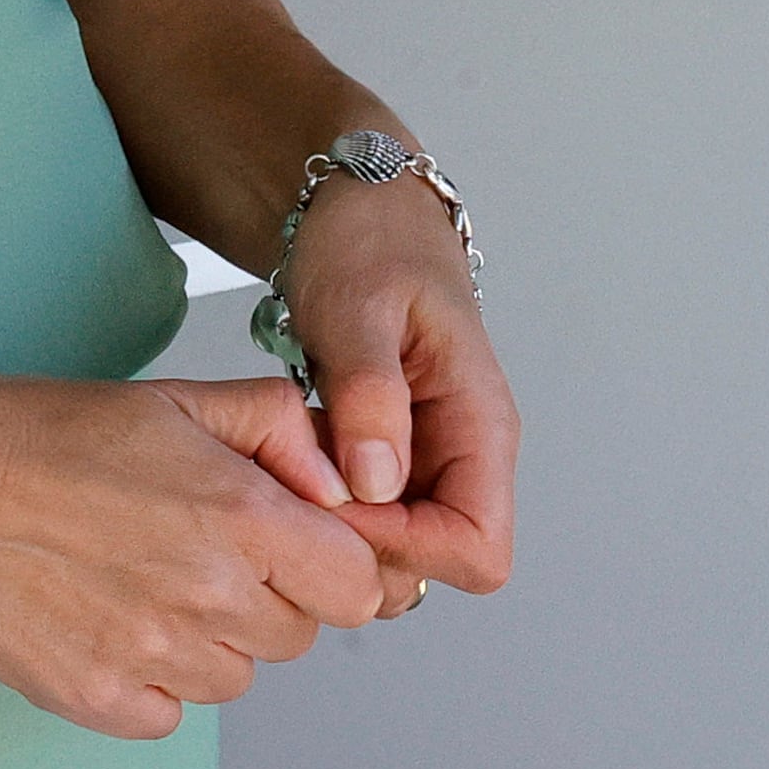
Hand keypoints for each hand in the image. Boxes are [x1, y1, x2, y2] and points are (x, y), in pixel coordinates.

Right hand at [0, 375, 388, 738]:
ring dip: (202, 640)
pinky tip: (101, 621)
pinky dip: (147, 679)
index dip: (329, 564)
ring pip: (232, 677)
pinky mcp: (100, 700)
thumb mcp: (168, 399)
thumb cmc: (37, 435)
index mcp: (238, 517)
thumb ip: (274, 424)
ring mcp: (154, 656)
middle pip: (296, 635)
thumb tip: (336, 482)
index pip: (357, 586)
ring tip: (132, 580)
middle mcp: (209, 595)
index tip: (288, 549)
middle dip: (260, 597)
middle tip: (185, 549)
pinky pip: (167, 711)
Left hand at [278, 175, 519, 608]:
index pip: (478, 549)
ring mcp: (430, 457)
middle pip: (438, 562)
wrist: (359, 206)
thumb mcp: (355, 306)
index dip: (406, 548)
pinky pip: (371, 510)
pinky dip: (328, 503)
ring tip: (288, 469)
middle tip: (295, 491)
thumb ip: (369, 393)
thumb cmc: (368, 241)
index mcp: (480, 425)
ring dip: (340, 527)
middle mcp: (466, 454)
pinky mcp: (393, 453)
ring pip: (400, 545)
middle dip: (364, 547)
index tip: (335, 509)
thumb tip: (377, 485)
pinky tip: (290, 462)